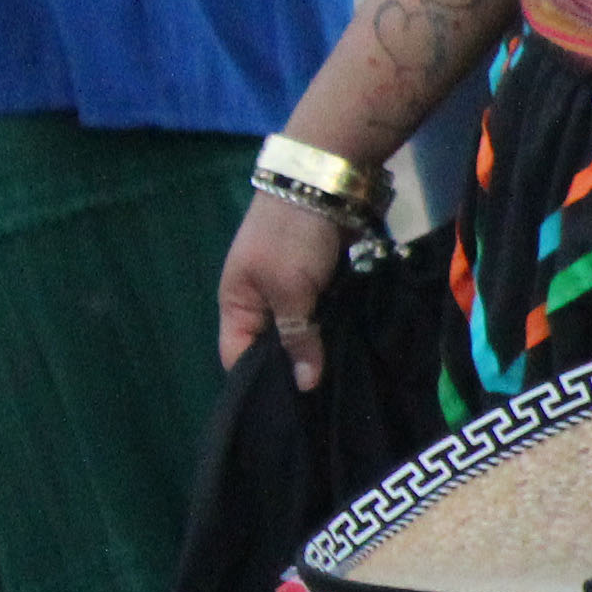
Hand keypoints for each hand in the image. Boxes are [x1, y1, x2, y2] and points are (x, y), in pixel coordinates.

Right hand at [217, 188, 352, 385]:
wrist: (326, 182)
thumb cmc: (293, 237)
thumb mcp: (290, 290)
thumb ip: (297, 338)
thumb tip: (304, 386)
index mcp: (237, 303)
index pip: (237, 356)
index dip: (259, 383)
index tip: (291, 408)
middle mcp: (260, 301)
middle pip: (272, 349)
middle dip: (295, 369)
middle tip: (324, 400)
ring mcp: (291, 291)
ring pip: (303, 335)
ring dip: (320, 350)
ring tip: (343, 381)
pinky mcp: (320, 282)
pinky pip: (324, 318)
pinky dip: (336, 330)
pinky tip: (354, 350)